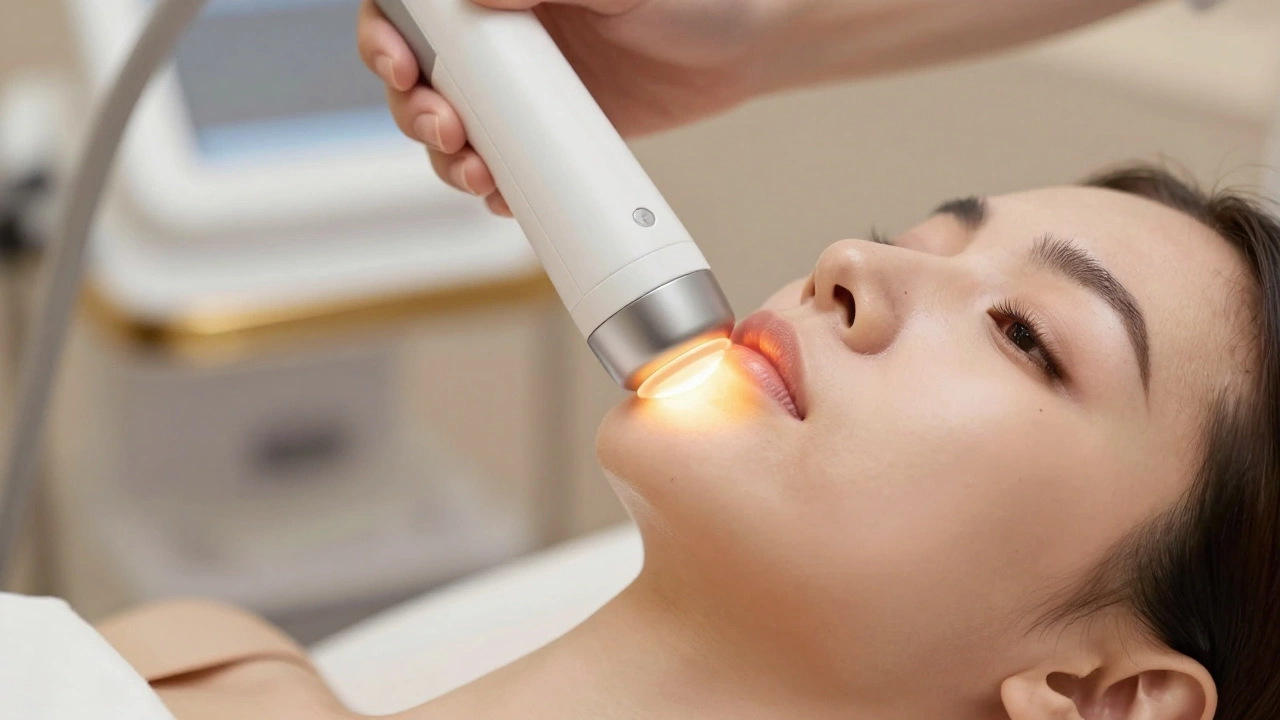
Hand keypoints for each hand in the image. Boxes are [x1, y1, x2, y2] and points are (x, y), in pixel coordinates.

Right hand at [357, 0, 770, 215]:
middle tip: (449, 132)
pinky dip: (497, 188)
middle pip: (417, 74)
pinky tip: (506, 197)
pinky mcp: (553, 135)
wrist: (750, 47)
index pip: (413, 6)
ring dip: (447, 159)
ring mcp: (524, 89)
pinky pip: (506, 166)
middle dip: (413, 110)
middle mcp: (500, 34)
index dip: (384, 34)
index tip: (399, 64)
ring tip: (479, 175)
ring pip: (454, 128)